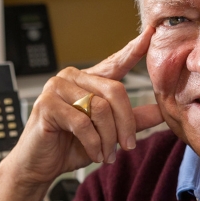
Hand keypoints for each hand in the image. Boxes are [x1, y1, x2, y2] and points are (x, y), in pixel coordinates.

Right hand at [3, 26, 164, 188]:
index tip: (151, 34)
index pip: (114, 62)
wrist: (38, 166)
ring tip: (106, 154)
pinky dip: (93, 143)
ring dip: (108, 138)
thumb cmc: (69, 147)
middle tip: (127, 146)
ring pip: (100, 108)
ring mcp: (57, 88)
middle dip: (125, 123)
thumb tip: (161, 111)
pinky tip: (94, 154)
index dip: (132, 50)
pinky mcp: (47, 105)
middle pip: (115, 90)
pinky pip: (82, 122)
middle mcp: (72, 77)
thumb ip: (132, 120)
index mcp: (87, 80)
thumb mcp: (107, 133)